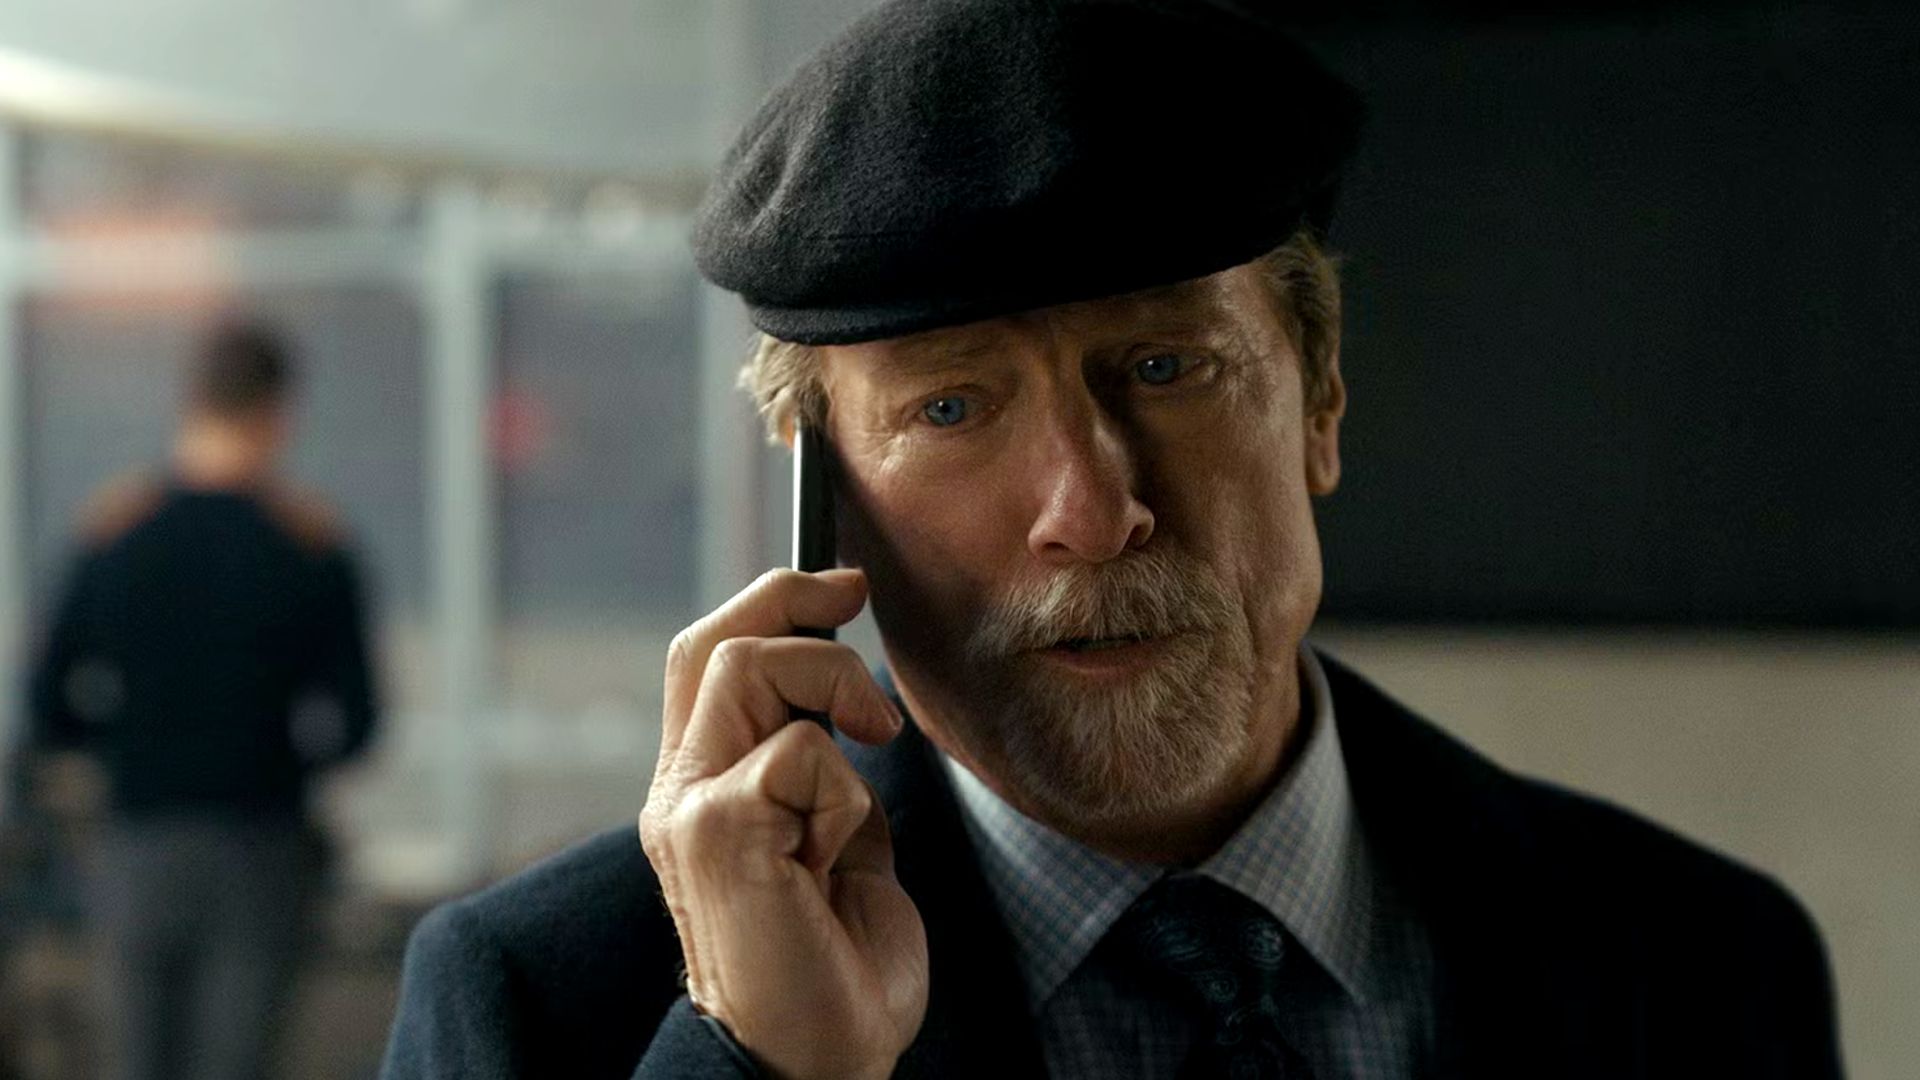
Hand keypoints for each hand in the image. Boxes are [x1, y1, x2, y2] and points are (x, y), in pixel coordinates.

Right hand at [639, 568, 928, 1079]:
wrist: (820, 1059)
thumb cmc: (838, 963)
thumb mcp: (839, 840)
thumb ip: (826, 773)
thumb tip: (851, 700)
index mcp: (704, 787)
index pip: (706, 654)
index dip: (771, 600)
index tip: (843, 586)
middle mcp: (680, 790)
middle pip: (715, 639)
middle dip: (798, 610)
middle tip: (862, 627)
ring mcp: (690, 810)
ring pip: (747, 667)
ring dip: (833, 693)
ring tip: (869, 758)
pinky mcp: (716, 833)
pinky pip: (799, 752)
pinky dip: (845, 793)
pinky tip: (837, 857)